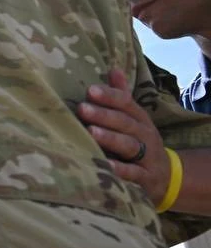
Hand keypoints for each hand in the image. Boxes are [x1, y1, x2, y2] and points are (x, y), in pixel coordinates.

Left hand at [78, 68, 169, 202]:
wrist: (165, 177)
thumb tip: (113, 69)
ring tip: (91, 132)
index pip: (126, 104)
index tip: (89, 90)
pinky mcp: (145, 179)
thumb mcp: (134, 120)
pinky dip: (121, 170)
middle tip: (82, 108)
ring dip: (110, 138)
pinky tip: (106, 166)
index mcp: (140, 119)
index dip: (109, 96)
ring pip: (129, 145)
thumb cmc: (139, 143)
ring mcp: (147, 157)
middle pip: (125, 123)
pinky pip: (133, 174)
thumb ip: (122, 97)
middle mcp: (145, 135)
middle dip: (104, 115)